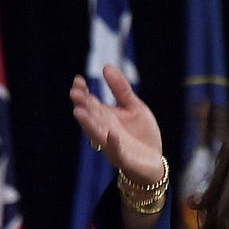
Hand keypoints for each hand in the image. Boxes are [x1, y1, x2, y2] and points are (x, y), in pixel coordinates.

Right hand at [70, 65, 164, 183]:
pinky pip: (116, 151)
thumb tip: (106, 67)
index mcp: (106, 116)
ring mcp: (112, 144)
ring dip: (89, 124)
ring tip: (79, 112)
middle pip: (91, 116)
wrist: (153, 162)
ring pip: (97, 134)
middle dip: (83, 105)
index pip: (91, 102)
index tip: (78, 80)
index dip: (83, 92)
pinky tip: (111, 134)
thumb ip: (121, 90)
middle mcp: (104, 129)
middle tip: (75, 93)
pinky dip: (113, 143)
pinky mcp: (123, 158)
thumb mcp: (134, 107)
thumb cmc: (141, 134)